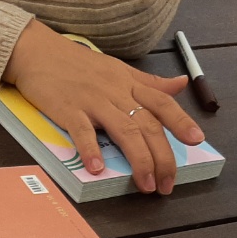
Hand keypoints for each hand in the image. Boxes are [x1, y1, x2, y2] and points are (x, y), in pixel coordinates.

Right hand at [3, 21, 204, 194]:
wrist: (39, 52)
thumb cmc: (77, 64)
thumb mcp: (119, 69)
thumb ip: (150, 82)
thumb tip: (181, 84)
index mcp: (129, 83)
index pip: (162, 103)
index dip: (181, 121)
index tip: (197, 140)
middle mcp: (116, 92)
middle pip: (147, 125)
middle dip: (162, 156)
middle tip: (168, 183)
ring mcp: (93, 102)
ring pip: (124, 131)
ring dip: (138, 160)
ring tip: (146, 184)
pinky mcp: (68, 110)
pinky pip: (82, 131)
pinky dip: (91, 149)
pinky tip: (98, 168)